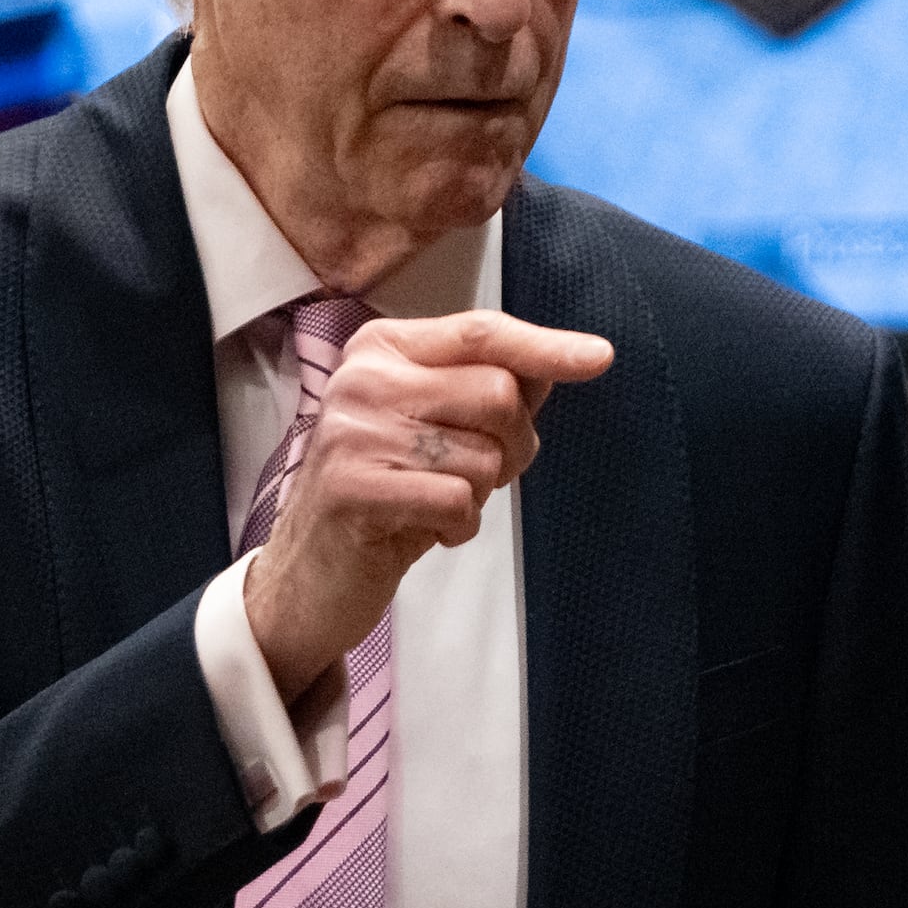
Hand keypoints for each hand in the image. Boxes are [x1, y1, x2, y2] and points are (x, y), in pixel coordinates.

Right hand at [244, 310, 613, 702]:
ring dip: (479, 493)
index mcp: (382, 349)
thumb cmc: (382, 495)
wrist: (308, 575)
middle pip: (497, 394)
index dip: (546, 346)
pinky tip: (425, 530)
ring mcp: (353, 432)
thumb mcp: (432, 428)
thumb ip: (487, 389)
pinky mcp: (354, 488)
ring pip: (483, 455)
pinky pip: (458, 501)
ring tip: (434, 502)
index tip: (599, 357)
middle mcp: (363, 379)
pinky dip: (459, 527)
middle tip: (477, 474)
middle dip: (512, 445)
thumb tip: (561, 359)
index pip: (481, 332)